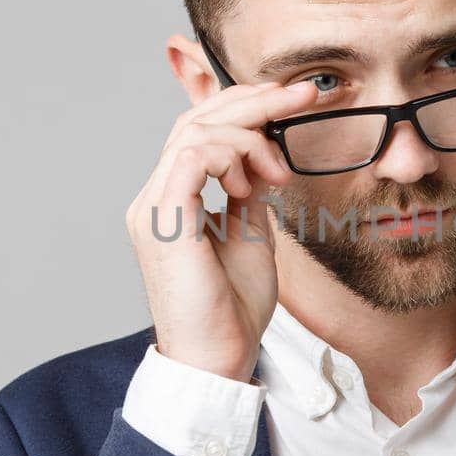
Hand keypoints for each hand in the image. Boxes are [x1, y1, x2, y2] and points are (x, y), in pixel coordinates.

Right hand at [124, 77, 322, 382]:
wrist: (218, 359)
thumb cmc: (232, 309)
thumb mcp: (249, 235)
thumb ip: (248, 193)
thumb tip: (264, 157)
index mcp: (172, 200)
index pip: (199, 130)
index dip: (245, 106)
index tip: (294, 101)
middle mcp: (155, 197)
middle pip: (195, 119)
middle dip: (255, 101)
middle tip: (302, 96)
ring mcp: (153, 208)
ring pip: (194, 131)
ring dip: (248, 137)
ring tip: (277, 171)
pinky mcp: (163, 221)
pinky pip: (191, 157)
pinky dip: (229, 156)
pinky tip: (252, 182)